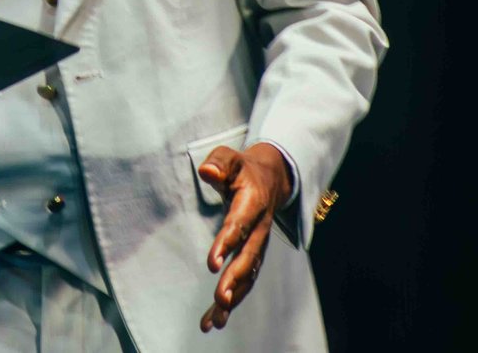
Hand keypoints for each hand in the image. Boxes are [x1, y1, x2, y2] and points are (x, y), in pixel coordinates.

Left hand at [197, 141, 291, 332]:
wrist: (271, 178)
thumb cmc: (242, 168)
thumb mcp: (230, 157)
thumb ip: (219, 163)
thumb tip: (206, 171)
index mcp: (253, 203)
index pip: (239, 225)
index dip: (227, 243)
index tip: (212, 264)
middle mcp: (260, 228)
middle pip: (249, 257)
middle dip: (235, 280)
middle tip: (220, 299)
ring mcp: (259, 245)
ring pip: (249, 276)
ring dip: (234, 298)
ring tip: (215, 321)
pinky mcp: (254, 256)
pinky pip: (245, 281)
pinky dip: (232, 301)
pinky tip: (214, 319)